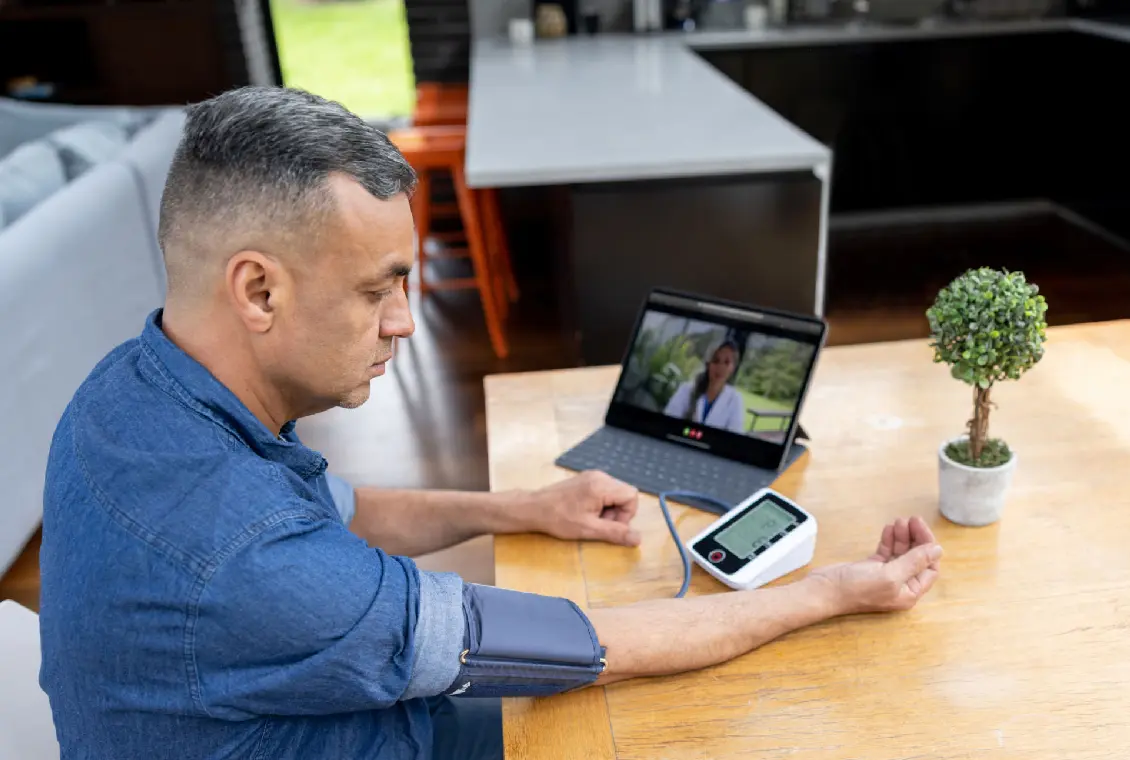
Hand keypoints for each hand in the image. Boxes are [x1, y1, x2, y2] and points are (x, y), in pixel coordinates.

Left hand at [529, 471, 640, 546]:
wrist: (534, 508)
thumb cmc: (560, 519)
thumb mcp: (589, 529)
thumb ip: (616, 533)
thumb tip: (639, 539)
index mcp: (602, 485)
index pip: (632, 496)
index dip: (627, 514)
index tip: (610, 526)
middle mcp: (600, 476)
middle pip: (624, 493)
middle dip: (618, 512)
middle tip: (599, 524)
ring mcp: (592, 475)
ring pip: (615, 493)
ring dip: (609, 509)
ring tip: (591, 519)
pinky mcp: (586, 479)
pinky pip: (604, 490)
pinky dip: (601, 503)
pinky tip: (586, 512)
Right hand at [809, 516, 942, 614]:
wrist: (824, 590)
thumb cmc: (857, 588)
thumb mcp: (890, 575)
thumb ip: (914, 562)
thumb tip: (937, 550)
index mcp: (909, 592)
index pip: (929, 568)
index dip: (928, 547)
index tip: (921, 527)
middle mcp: (900, 585)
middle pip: (916, 558)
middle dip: (916, 538)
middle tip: (911, 519)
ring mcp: (885, 576)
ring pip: (901, 552)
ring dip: (902, 536)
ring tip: (898, 521)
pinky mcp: (871, 568)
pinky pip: (886, 551)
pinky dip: (889, 539)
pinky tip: (888, 528)